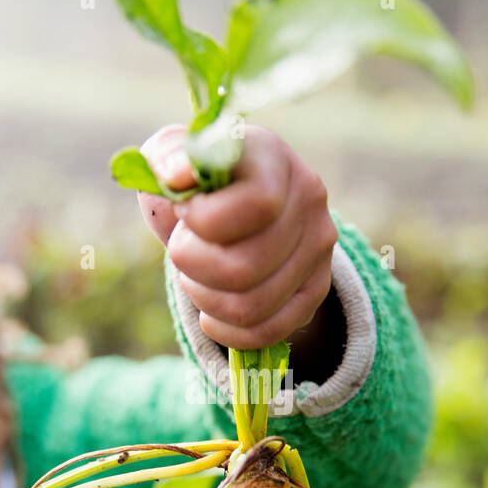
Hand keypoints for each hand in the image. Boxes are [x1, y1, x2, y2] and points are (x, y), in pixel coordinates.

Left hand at [137, 123, 337, 352]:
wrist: (235, 204)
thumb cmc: (196, 181)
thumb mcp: (172, 156)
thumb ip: (168, 155)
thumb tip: (177, 174)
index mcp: (274, 158)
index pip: (257, 205)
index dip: (206, 221)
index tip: (184, 212)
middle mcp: (309, 199)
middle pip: (245, 267)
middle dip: (193, 267)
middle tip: (182, 250)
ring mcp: (319, 248)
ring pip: (252, 306)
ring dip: (205, 299)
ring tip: (194, 277)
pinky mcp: (316, 288)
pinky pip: (268, 331)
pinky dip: (226, 331)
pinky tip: (209, 312)